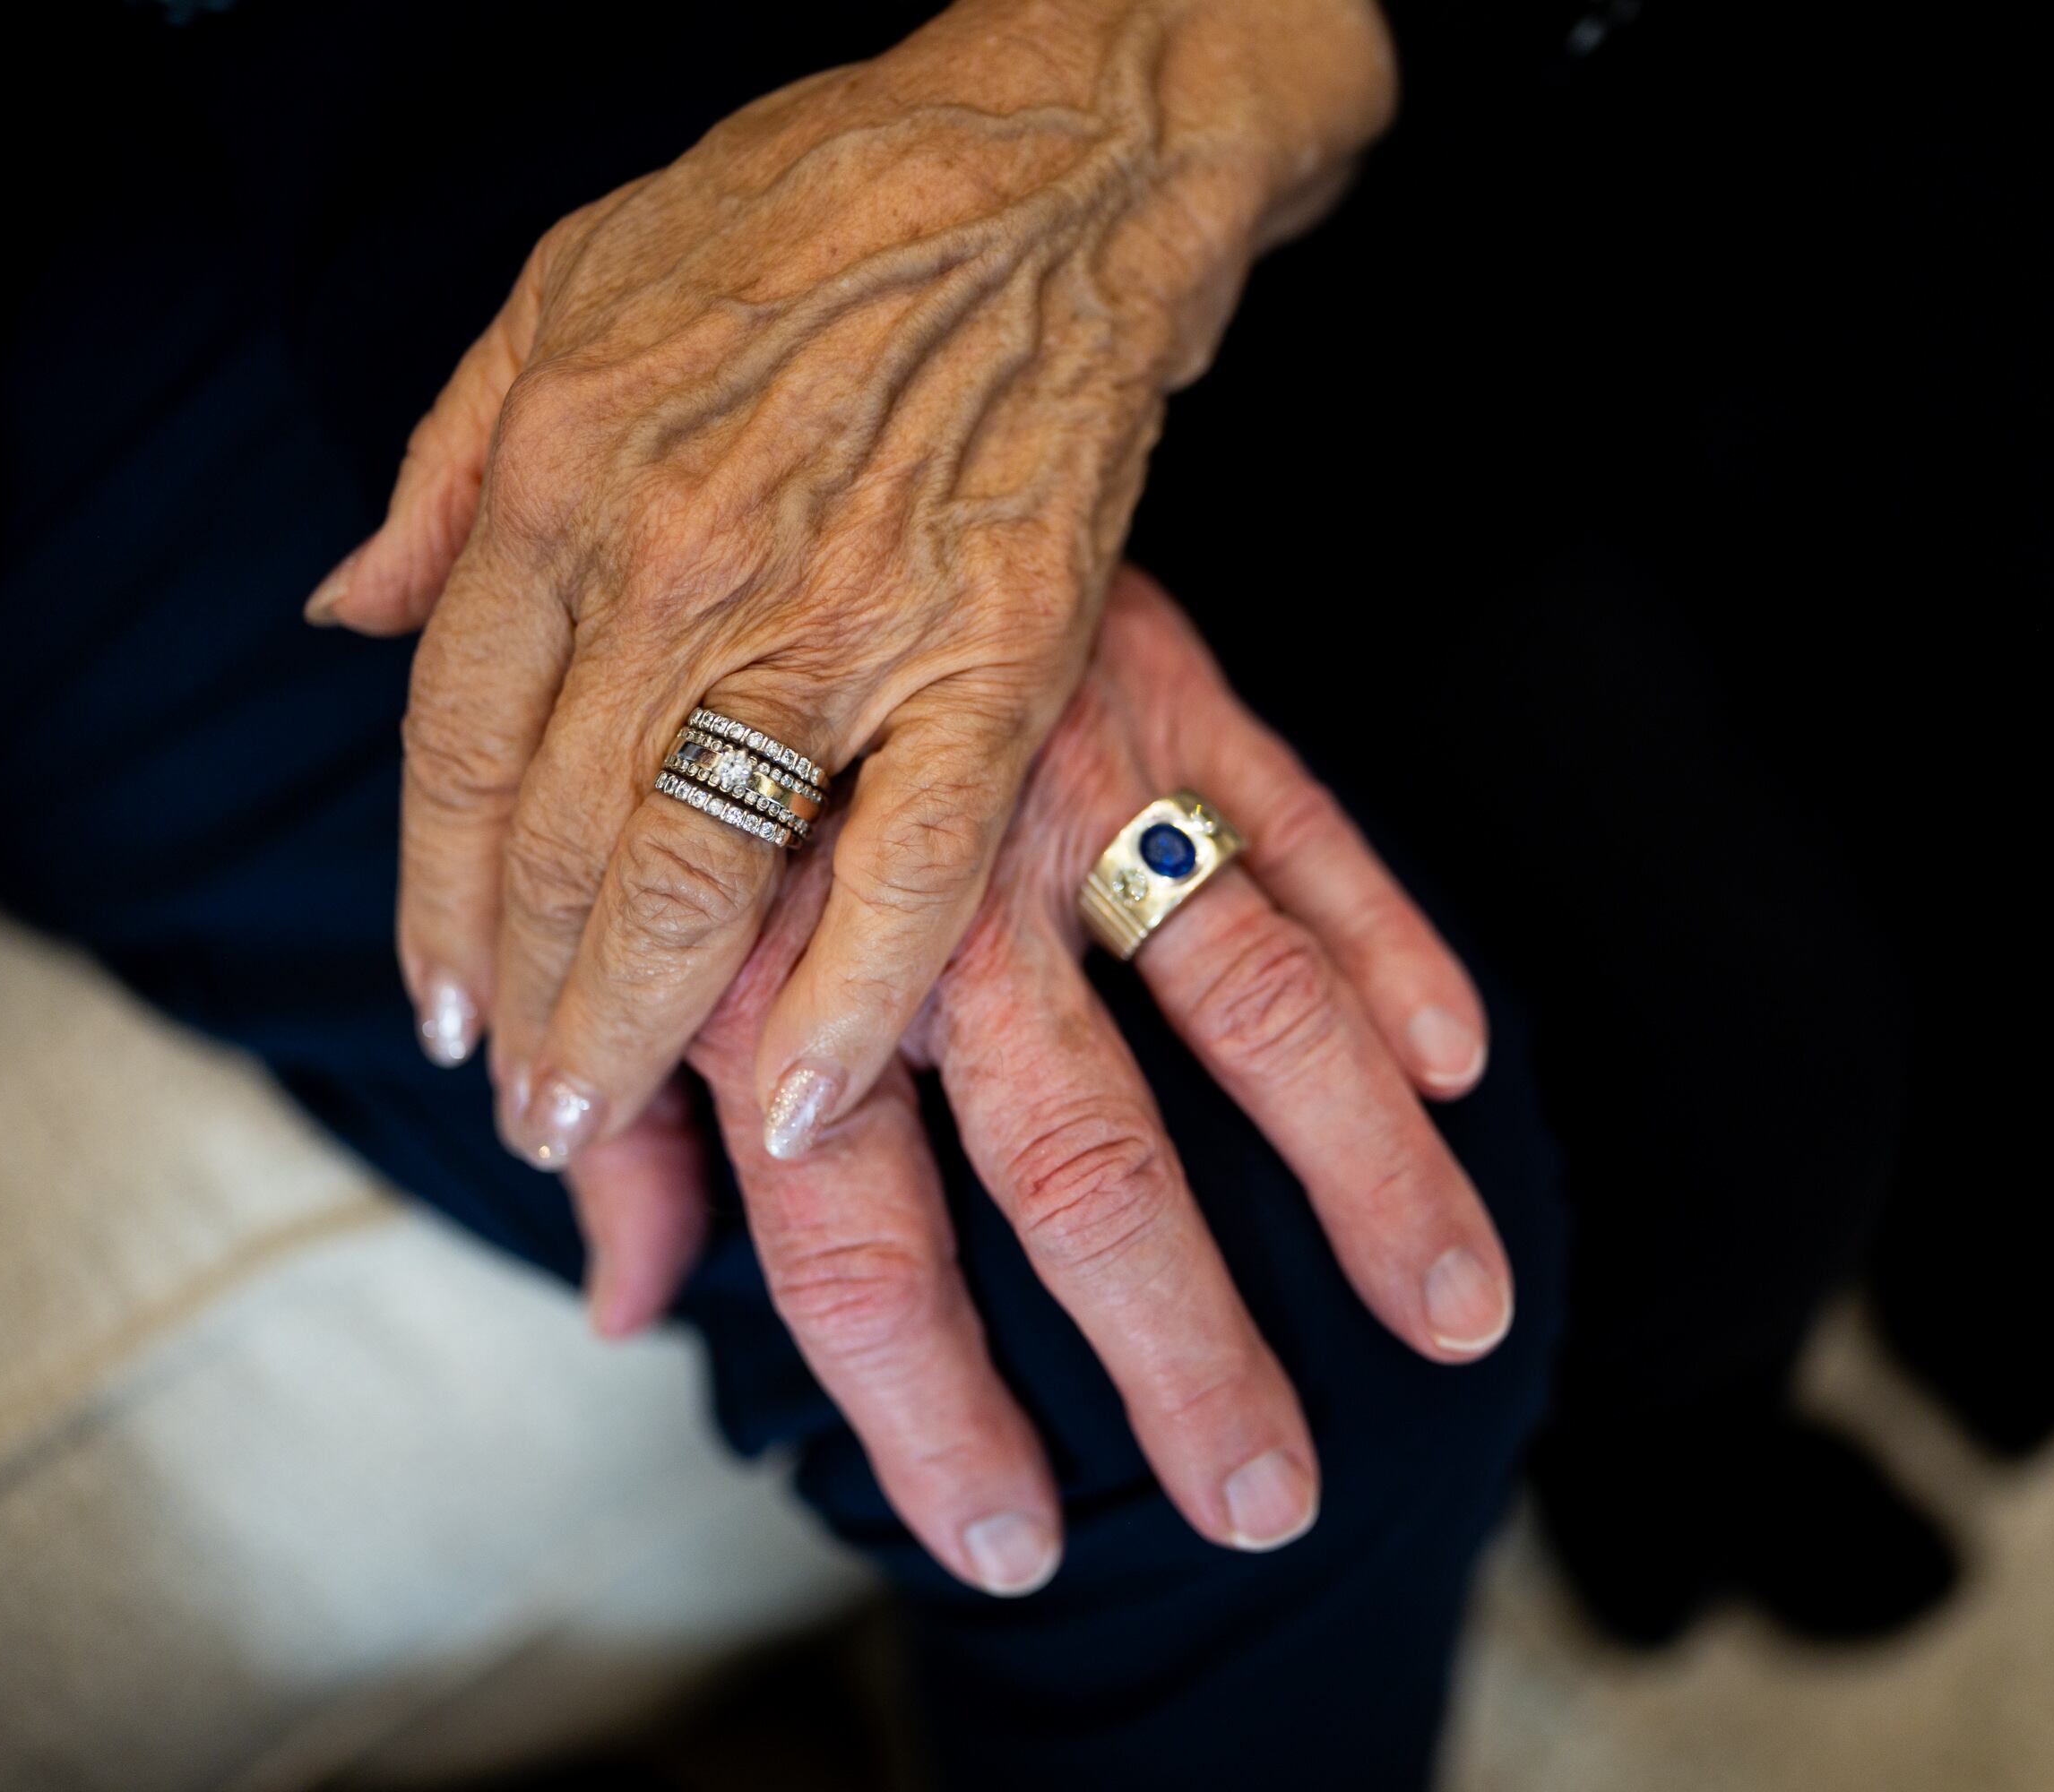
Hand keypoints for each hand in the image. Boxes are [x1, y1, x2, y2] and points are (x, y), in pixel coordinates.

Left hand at [311, 0, 1395, 1178]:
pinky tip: (810, 1102)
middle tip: (522, 1112)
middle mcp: (678, 563)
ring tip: (603, 1127)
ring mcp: (841, 619)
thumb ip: (446, 468)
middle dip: (525, 1002)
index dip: (439, 901)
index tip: (441, 1006)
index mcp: (561, 474)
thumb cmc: (803, 207)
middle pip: (562, 839)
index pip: (460, 745)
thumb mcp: (562, 285)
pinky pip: (910, 865)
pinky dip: (857, 1000)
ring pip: (700, 873)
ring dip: (635, 1028)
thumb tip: (344, 610)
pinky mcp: (995, 656)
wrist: (1048, 160)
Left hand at [567, 569, 1507, 1592]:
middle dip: (1177, 1343)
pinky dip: (1388, 932)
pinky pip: (1298, 816)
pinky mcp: (1165, 682)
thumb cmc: (652, 683)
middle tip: (1267, 1497)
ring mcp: (1066, 787)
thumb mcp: (592, 901)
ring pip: (1240, 1001)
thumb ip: (626, 1120)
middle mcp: (933, 898)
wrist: (776, 378)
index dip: (928, 1407)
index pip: (855, 1243)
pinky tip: (1461, 1060)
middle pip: (1077, 1159)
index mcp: (774, 970)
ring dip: (1358, 1172)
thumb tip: (625, 1305)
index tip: (1012, 1545)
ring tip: (1459, 1320)